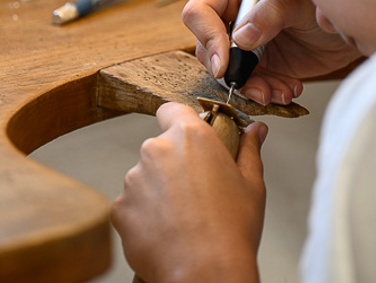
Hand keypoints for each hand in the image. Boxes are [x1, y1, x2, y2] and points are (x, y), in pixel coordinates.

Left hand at [111, 102, 266, 282]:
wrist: (205, 272)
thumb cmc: (232, 230)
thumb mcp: (252, 184)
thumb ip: (249, 150)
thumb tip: (255, 131)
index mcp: (190, 136)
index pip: (172, 109)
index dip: (180, 121)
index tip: (190, 137)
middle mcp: (157, 150)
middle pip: (160, 147)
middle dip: (174, 163)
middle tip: (197, 190)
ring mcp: (134, 179)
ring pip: (144, 177)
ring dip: (158, 190)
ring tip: (183, 217)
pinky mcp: (120, 207)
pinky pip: (131, 204)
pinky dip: (144, 215)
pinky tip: (166, 231)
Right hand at [182, 0, 359, 104]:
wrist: (344, 25)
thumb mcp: (302, 1)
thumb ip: (273, 12)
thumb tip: (242, 36)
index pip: (200, 10)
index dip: (207, 38)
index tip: (225, 64)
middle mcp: (230, 11)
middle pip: (206, 47)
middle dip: (234, 72)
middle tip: (260, 86)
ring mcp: (240, 39)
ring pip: (226, 70)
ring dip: (252, 87)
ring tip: (281, 90)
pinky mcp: (253, 62)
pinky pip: (246, 82)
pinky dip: (264, 92)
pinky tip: (286, 89)